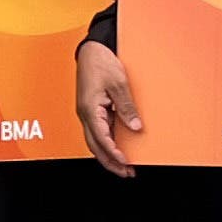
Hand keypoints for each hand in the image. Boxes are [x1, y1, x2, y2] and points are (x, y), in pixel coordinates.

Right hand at [78, 40, 141, 176]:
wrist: (92, 49)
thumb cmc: (100, 63)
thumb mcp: (118, 84)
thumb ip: (126, 108)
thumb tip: (135, 127)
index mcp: (89, 110)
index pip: (101, 139)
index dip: (113, 153)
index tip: (126, 163)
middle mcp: (85, 114)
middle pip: (95, 146)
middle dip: (110, 162)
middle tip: (126, 172)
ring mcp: (88, 113)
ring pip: (95, 141)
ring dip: (108, 154)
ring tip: (124, 165)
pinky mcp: (92, 109)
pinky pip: (99, 131)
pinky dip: (107, 142)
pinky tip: (118, 146)